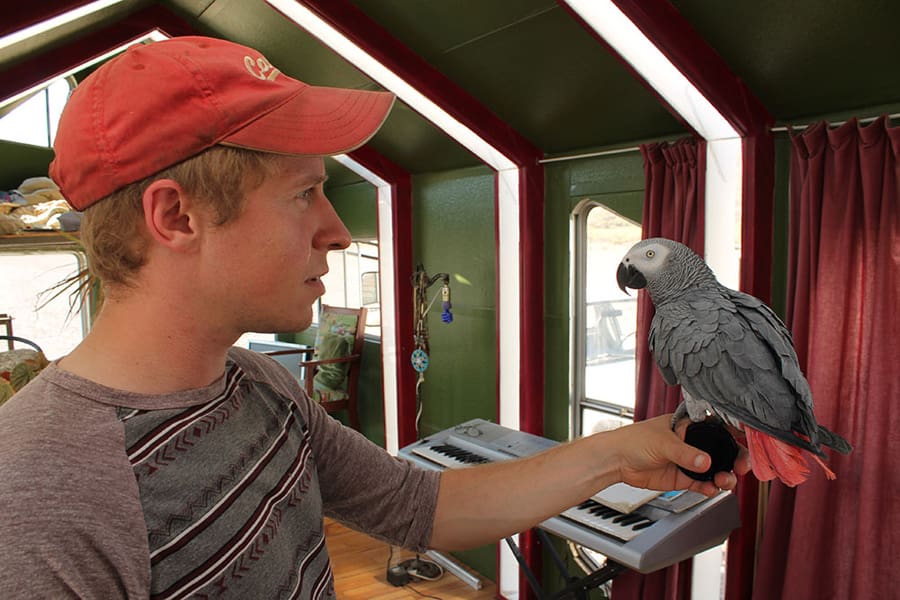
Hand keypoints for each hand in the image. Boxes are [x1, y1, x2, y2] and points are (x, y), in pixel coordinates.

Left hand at [604, 414, 750, 496]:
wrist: (617, 460)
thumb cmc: (634, 440)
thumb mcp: (663, 442)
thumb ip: (685, 453)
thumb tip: (705, 461)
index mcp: (689, 425)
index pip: (718, 428)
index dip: (734, 436)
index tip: (745, 444)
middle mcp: (692, 443)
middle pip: (721, 451)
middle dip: (734, 460)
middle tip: (740, 468)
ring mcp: (688, 461)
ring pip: (714, 469)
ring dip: (724, 476)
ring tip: (724, 482)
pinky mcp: (682, 477)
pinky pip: (702, 483)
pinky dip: (709, 488)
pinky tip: (711, 489)